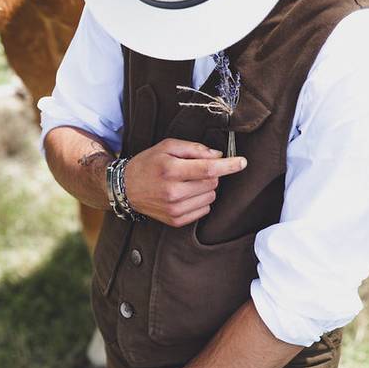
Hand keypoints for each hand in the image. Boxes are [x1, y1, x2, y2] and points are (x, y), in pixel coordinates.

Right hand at [124, 138, 246, 226]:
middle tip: (194, 170)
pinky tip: (186, 195)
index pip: (208, 169)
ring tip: (187, 183)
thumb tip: (218, 156)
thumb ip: (194, 148)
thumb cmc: (148, 164)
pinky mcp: (176, 220)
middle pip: (212, 183)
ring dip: (206, 188)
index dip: (229, 165)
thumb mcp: (167, 147)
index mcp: (171, 170)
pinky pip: (203, 210)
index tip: (242, 162)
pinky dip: (200, 201)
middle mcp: (173, 192)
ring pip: (210, 197)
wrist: (125, 188)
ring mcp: (175, 209)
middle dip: (210, 174)